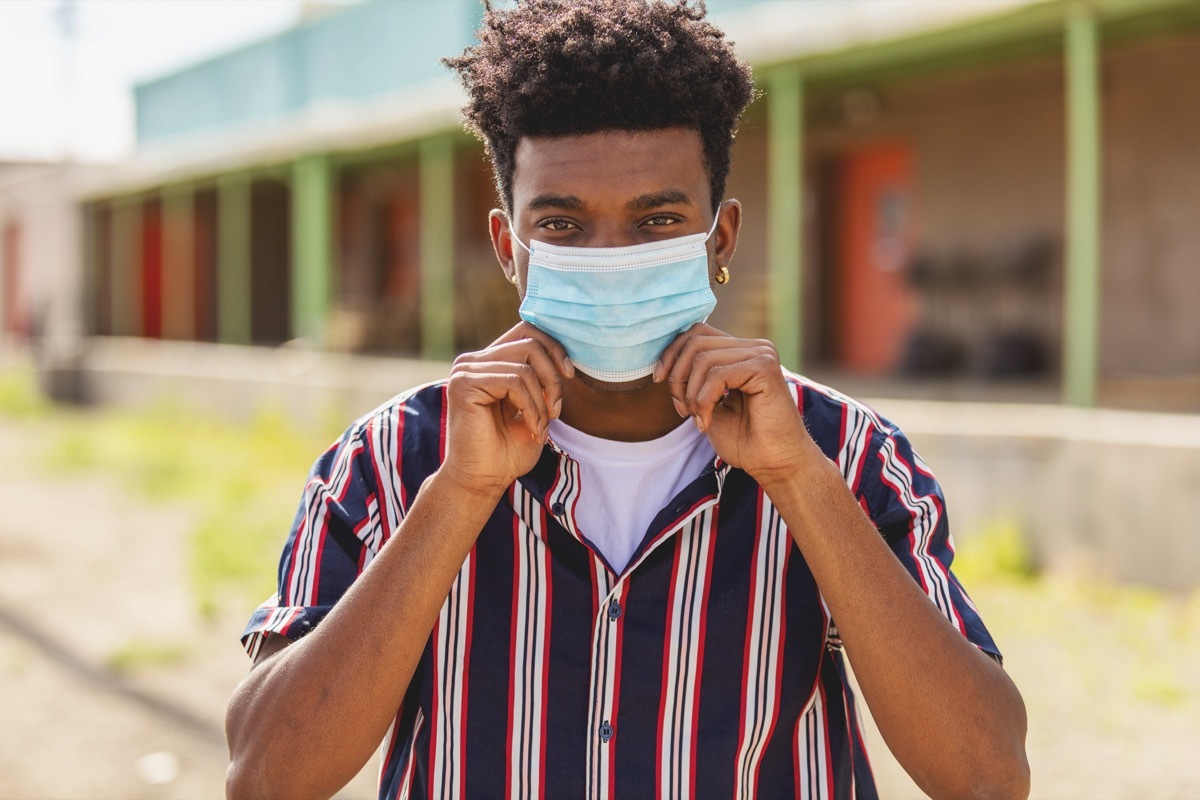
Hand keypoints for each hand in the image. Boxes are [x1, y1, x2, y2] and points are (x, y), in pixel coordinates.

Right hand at [440, 322, 573, 498]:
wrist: (483, 481)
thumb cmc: (509, 450)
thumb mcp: (534, 407)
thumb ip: (541, 378)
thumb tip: (563, 353)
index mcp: (489, 362)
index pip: (527, 331)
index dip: (554, 348)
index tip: (569, 375)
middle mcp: (473, 360)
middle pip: (530, 343)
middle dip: (553, 378)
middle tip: (556, 411)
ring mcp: (465, 370)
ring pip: (525, 365)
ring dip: (543, 401)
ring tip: (541, 428)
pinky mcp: (463, 383)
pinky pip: (514, 381)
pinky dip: (532, 408)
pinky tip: (532, 430)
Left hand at [655, 323, 817, 485]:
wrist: (773, 464)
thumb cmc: (744, 439)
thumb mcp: (706, 403)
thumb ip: (692, 379)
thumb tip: (664, 360)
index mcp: (741, 352)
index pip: (696, 333)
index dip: (671, 354)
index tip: (658, 380)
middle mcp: (754, 347)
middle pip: (696, 342)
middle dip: (677, 376)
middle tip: (681, 409)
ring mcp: (762, 355)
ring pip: (703, 359)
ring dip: (690, 394)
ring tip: (696, 418)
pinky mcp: (765, 368)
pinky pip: (718, 375)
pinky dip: (703, 401)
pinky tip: (706, 422)